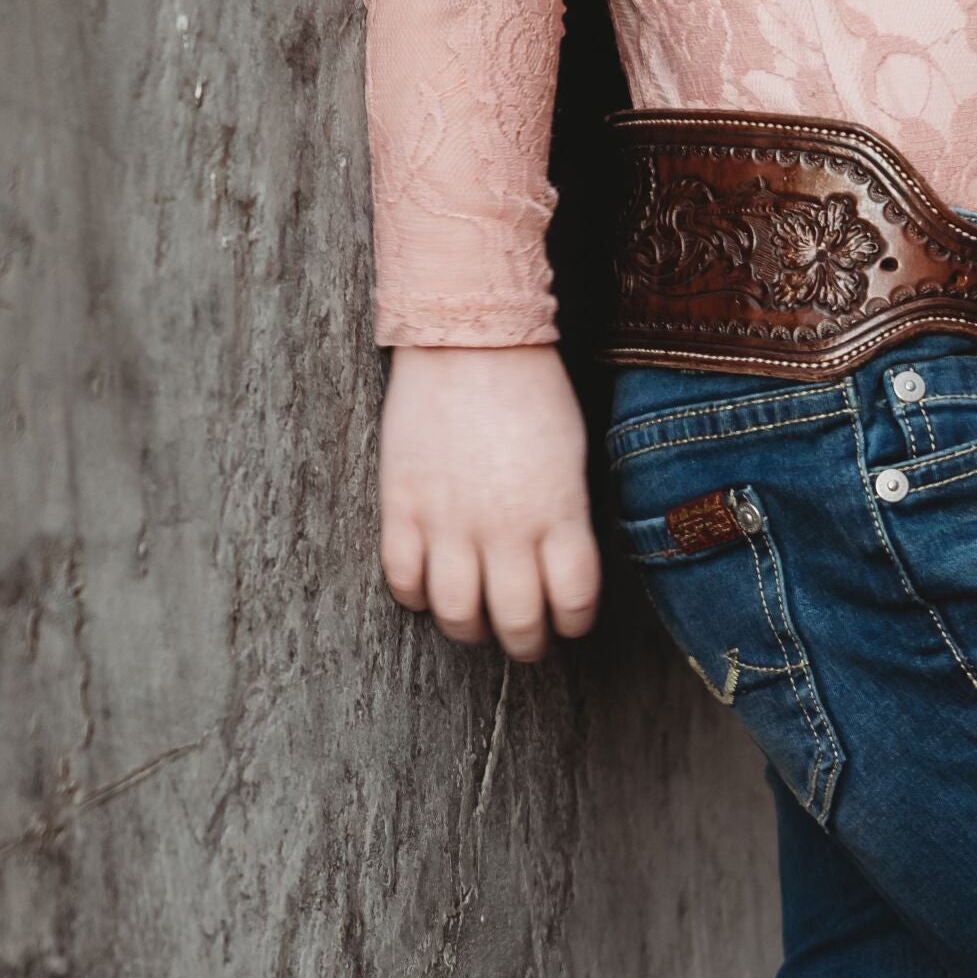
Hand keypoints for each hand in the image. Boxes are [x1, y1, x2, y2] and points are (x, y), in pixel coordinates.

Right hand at [377, 344, 600, 660]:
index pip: (573, 602)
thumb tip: (560, 566)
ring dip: (469, 629)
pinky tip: (426, 586)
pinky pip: (403, 579)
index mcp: (558, 513)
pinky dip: (414, 596)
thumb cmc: (529, 389)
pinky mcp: (403, 505)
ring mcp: (450, 520)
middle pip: (518, 622)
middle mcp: (506, 528)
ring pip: (457, 613)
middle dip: (526, 644)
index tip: (568, 623)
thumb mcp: (571, 457)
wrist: (467, 333)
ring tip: (474, 621)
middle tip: (525, 641)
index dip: (573, 623)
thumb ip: (567, 518)